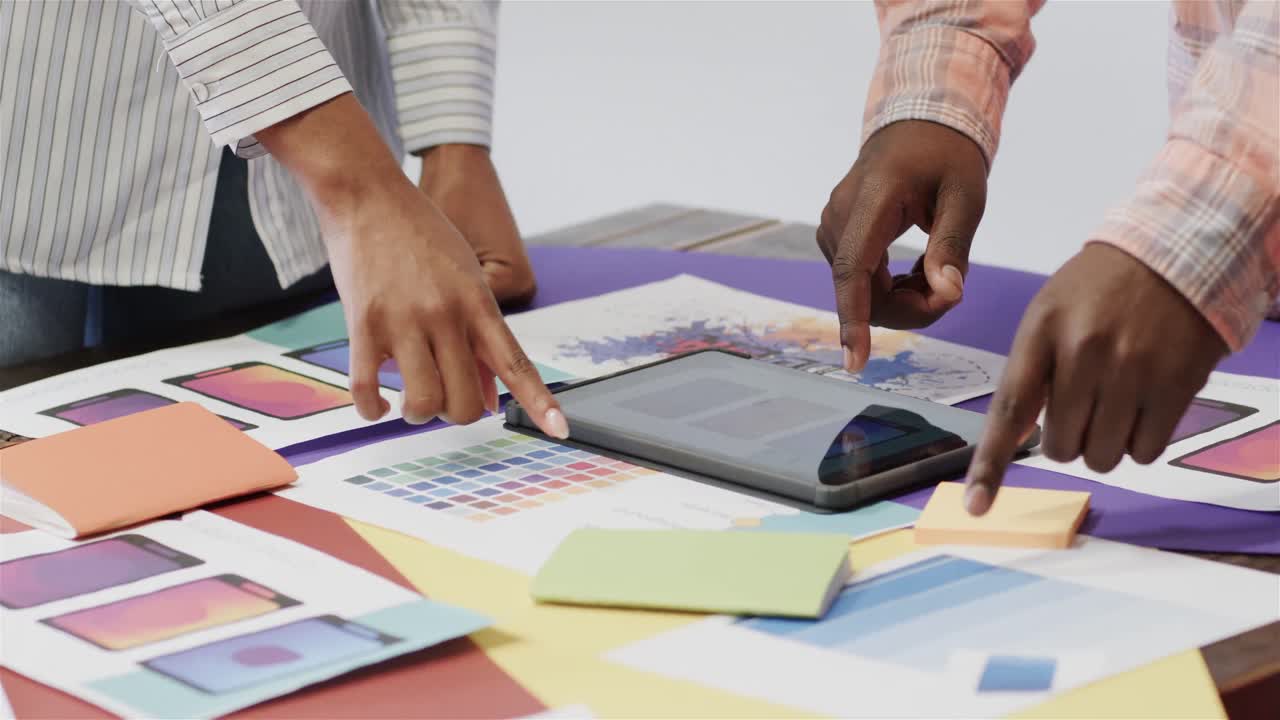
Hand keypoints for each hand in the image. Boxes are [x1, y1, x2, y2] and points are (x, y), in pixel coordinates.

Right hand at [256, 95, 566, 436]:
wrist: (368, 194)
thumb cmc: (421, 234)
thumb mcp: (465, 275)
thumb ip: (478, 333)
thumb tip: (487, 394)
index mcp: (479, 303)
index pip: (515, 363)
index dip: (539, 402)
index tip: (559, 431)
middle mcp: (447, 316)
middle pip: (464, 401)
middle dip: (455, 413)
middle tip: (443, 399)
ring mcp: (405, 321)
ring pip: (422, 402)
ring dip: (417, 414)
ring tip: (409, 402)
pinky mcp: (364, 324)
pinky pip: (367, 388)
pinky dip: (372, 409)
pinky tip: (376, 406)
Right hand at [817, 120, 987, 371]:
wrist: (918, 127)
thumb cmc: (947, 156)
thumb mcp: (966, 196)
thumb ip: (954, 247)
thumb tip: (948, 295)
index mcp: (871, 199)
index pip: (854, 270)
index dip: (854, 319)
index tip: (855, 361)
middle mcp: (840, 217)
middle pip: (864, 292)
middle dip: (910, 308)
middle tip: (953, 291)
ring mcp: (833, 228)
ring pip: (862, 293)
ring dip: (904, 299)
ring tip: (938, 271)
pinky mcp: (836, 237)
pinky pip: (860, 283)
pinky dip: (892, 290)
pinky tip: (918, 271)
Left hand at [963, 244, 1228, 514]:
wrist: (1176, 253)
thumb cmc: (1100, 290)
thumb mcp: (1048, 314)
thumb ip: (1031, 372)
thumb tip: (1018, 439)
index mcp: (1041, 334)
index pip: (1009, 410)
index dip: (990, 465)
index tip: (975, 507)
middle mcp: (1084, 353)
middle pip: (1061, 447)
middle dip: (1067, 438)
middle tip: (1085, 403)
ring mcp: (1132, 370)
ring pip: (1102, 457)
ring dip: (1105, 444)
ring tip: (1116, 400)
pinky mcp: (1176, 385)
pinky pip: (1146, 451)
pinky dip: (1142, 441)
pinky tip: (1144, 405)